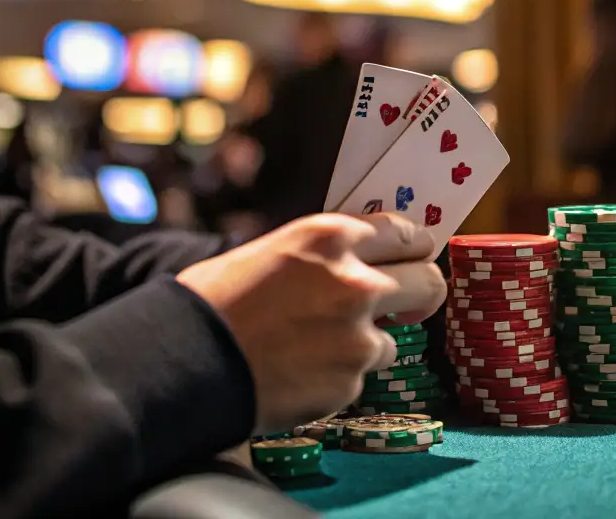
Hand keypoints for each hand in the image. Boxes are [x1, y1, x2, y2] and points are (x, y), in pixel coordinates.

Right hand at [176, 212, 445, 433]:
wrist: (187, 357)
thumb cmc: (220, 296)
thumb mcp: (276, 249)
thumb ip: (326, 253)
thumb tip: (365, 259)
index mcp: (333, 238)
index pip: (406, 234)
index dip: (416, 246)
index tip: (419, 254)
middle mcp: (356, 282)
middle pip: (428, 282)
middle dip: (421, 291)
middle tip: (410, 302)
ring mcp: (357, 336)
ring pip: (394, 338)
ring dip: (367, 341)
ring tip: (316, 344)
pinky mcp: (349, 382)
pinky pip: (360, 376)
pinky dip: (339, 375)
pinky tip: (300, 369)